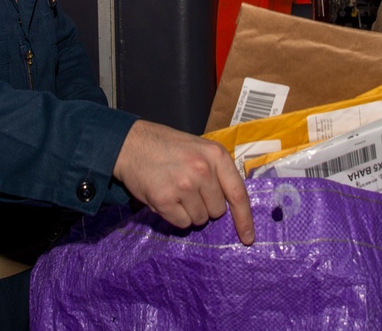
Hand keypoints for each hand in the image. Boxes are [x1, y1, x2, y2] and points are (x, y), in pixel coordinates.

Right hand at [112, 120, 254, 244]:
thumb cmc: (168, 147)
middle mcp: (202, 170)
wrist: (132, 144)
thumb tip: (229, 206)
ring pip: (199, 219)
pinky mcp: (165, 200)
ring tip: (175, 190)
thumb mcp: (200, 149)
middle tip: (189, 189)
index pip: (238, 194)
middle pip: (217, 211)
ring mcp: (184, 186)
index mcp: (216, 155)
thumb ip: (217, 172)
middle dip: (206, 206)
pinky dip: (175, 216)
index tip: (248, 237)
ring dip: (189, 211)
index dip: (244, 219)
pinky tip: (166, 197)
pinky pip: (181, 223)